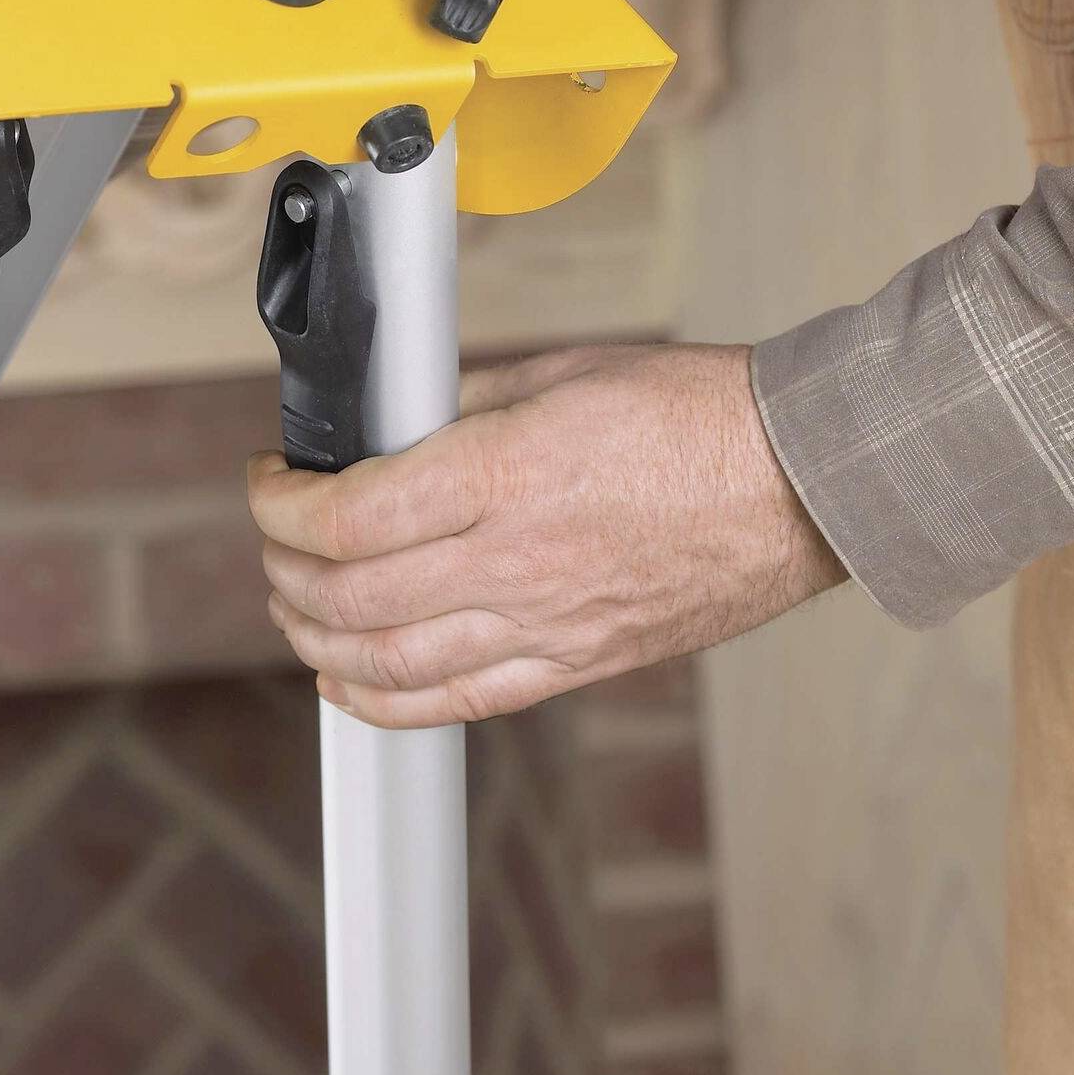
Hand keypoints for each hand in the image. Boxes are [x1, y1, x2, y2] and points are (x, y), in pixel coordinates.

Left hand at [248, 342, 845, 727]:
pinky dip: (384, 701)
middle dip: (285, 566)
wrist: (804, 481)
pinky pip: (458, 702)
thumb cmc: (699, 415)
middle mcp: (515, 560)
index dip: (281, 505)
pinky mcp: (576, 663)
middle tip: (276, 538)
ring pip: (389, 661)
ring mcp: (546, 623)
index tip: (269, 482)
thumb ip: (464, 401)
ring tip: (294, 605)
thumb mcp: (562, 372)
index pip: (348, 515)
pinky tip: (346, 681)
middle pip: (350, 592)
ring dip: (316, 636)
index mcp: (505, 473)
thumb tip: (397, 423)